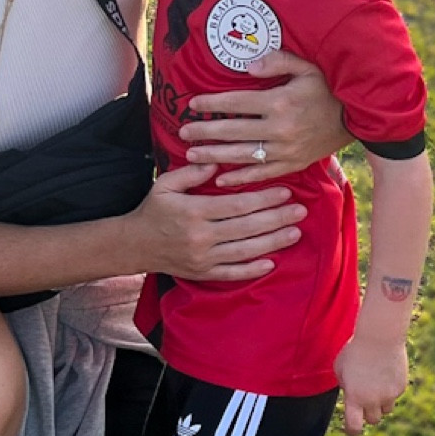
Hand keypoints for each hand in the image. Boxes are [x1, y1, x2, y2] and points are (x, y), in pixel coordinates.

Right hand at [131, 162, 305, 284]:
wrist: (134, 245)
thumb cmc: (153, 210)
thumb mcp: (166, 184)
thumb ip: (192, 172)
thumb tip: (217, 161)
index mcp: (194, 212)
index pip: (237, 205)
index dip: (264, 199)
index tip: (285, 191)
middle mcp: (201, 237)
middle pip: (247, 228)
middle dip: (277, 218)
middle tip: (300, 210)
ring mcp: (203, 258)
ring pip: (245, 251)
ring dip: (273, 242)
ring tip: (294, 233)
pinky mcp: (202, 273)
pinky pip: (231, 274)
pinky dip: (252, 270)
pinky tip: (272, 263)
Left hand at [181, 50, 346, 185]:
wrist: (358, 118)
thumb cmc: (329, 88)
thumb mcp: (307, 67)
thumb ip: (278, 61)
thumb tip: (249, 66)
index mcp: (280, 102)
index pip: (237, 102)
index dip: (212, 103)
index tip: (192, 104)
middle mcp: (280, 128)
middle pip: (234, 131)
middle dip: (205, 131)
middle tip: (183, 132)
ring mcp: (286, 150)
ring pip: (243, 155)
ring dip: (215, 155)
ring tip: (191, 154)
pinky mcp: (293, 164)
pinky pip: (262, 173)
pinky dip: (240, 178)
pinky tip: (220, 179)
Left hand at [334, 333, 407, 435]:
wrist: (380, 336)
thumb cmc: (355, 350)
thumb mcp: (340, 368)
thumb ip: (344, 385)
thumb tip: (351, 395)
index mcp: (354, 398)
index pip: (354, 427)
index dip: (352, 431)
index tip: (351, 429)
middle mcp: (372, 400)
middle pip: (373, 420)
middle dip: (368, 413)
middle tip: (365, 399)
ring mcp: (389, 395)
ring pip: (386, 410)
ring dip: (381, 403)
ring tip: (376, 383)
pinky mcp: (401, 387)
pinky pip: (395, 395)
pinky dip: (391, 389)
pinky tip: (386, 371)